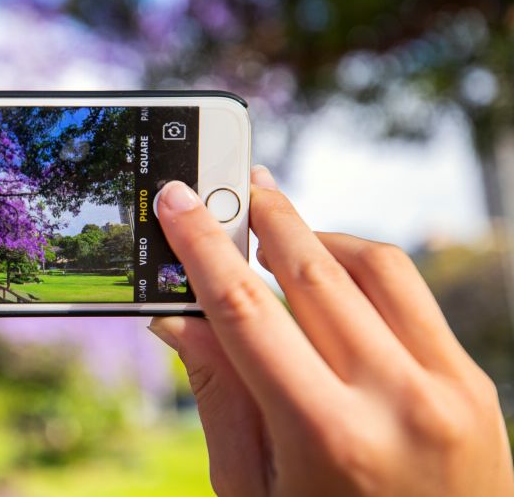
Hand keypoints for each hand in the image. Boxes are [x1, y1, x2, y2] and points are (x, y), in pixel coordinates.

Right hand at [149, 167, 512, 495]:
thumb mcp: (253, 488)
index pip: (247, 314)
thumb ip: (219, 394)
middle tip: (234, 183)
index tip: (177, 201)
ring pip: (373, 267)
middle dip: (264, 216)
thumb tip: (176, 316)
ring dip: (316, 236)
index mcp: (328, 439)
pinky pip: (412, 296)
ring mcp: (448, 389)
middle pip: (313, 273)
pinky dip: (362, 269)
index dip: (202, 250)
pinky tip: (329, 275)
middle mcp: (397, 403)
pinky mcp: (473, 384)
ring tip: (276, 233)